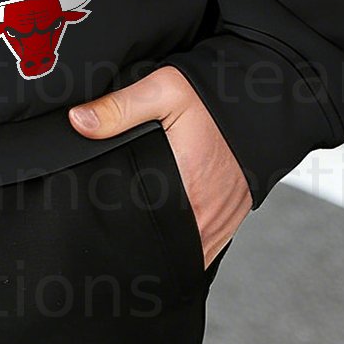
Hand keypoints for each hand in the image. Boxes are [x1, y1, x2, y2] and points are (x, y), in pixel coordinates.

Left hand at [68, 65, 250, 268]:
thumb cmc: (214, 97)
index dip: (119, 232)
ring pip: (184, 253)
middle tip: (110, 236)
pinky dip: (184, 246)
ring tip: (134, 236)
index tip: (97, 229)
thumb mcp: (164, 90)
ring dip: (162, 248)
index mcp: (185, 188)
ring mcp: (221, 223)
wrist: (264, 101)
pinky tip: (163, 233)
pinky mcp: (230, 221)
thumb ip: (120, 107)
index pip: (143, 228)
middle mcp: (206, 215)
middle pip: (163, 247)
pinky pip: (203, 248)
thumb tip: (78, 122)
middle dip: (137, 244)